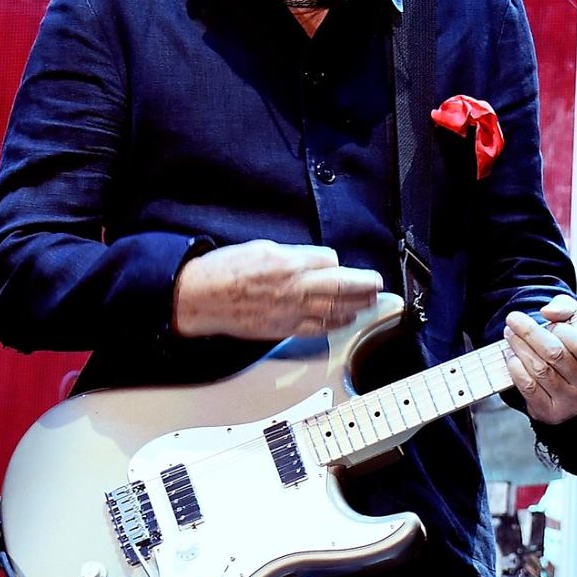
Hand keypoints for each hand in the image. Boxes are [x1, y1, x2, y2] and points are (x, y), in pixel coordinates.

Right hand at [172, 240, 384, 339]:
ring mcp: (290, 310)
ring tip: (370, 301)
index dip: (335, 262)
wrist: (199, 298)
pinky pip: (317, 327)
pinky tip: (345, 320)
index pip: (328, 260)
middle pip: (341, 285)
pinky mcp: (283, 328)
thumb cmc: (223, 271)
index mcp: (288, 262)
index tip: (338, 264)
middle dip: (363, 284)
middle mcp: (294, 287)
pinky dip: (335, 323)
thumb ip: (289, 254)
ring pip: (334, 308)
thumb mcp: (259, 248)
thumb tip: (311, 259)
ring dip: (356, 304)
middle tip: (377, 283)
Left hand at [503, 295, 576, 425]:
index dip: (562, 329)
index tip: (546, 319)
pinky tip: (511, 356)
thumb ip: (567, 309)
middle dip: (530, 333)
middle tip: (514, 319)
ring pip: (539, 369)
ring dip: (519, 347)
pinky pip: (528, 386)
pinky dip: (515, 367)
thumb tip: (548, 312)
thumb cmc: (573, 350)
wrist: (567, 389)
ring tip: (510, 334)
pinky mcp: (551, 413)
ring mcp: (572, 404)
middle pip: (555, 354)